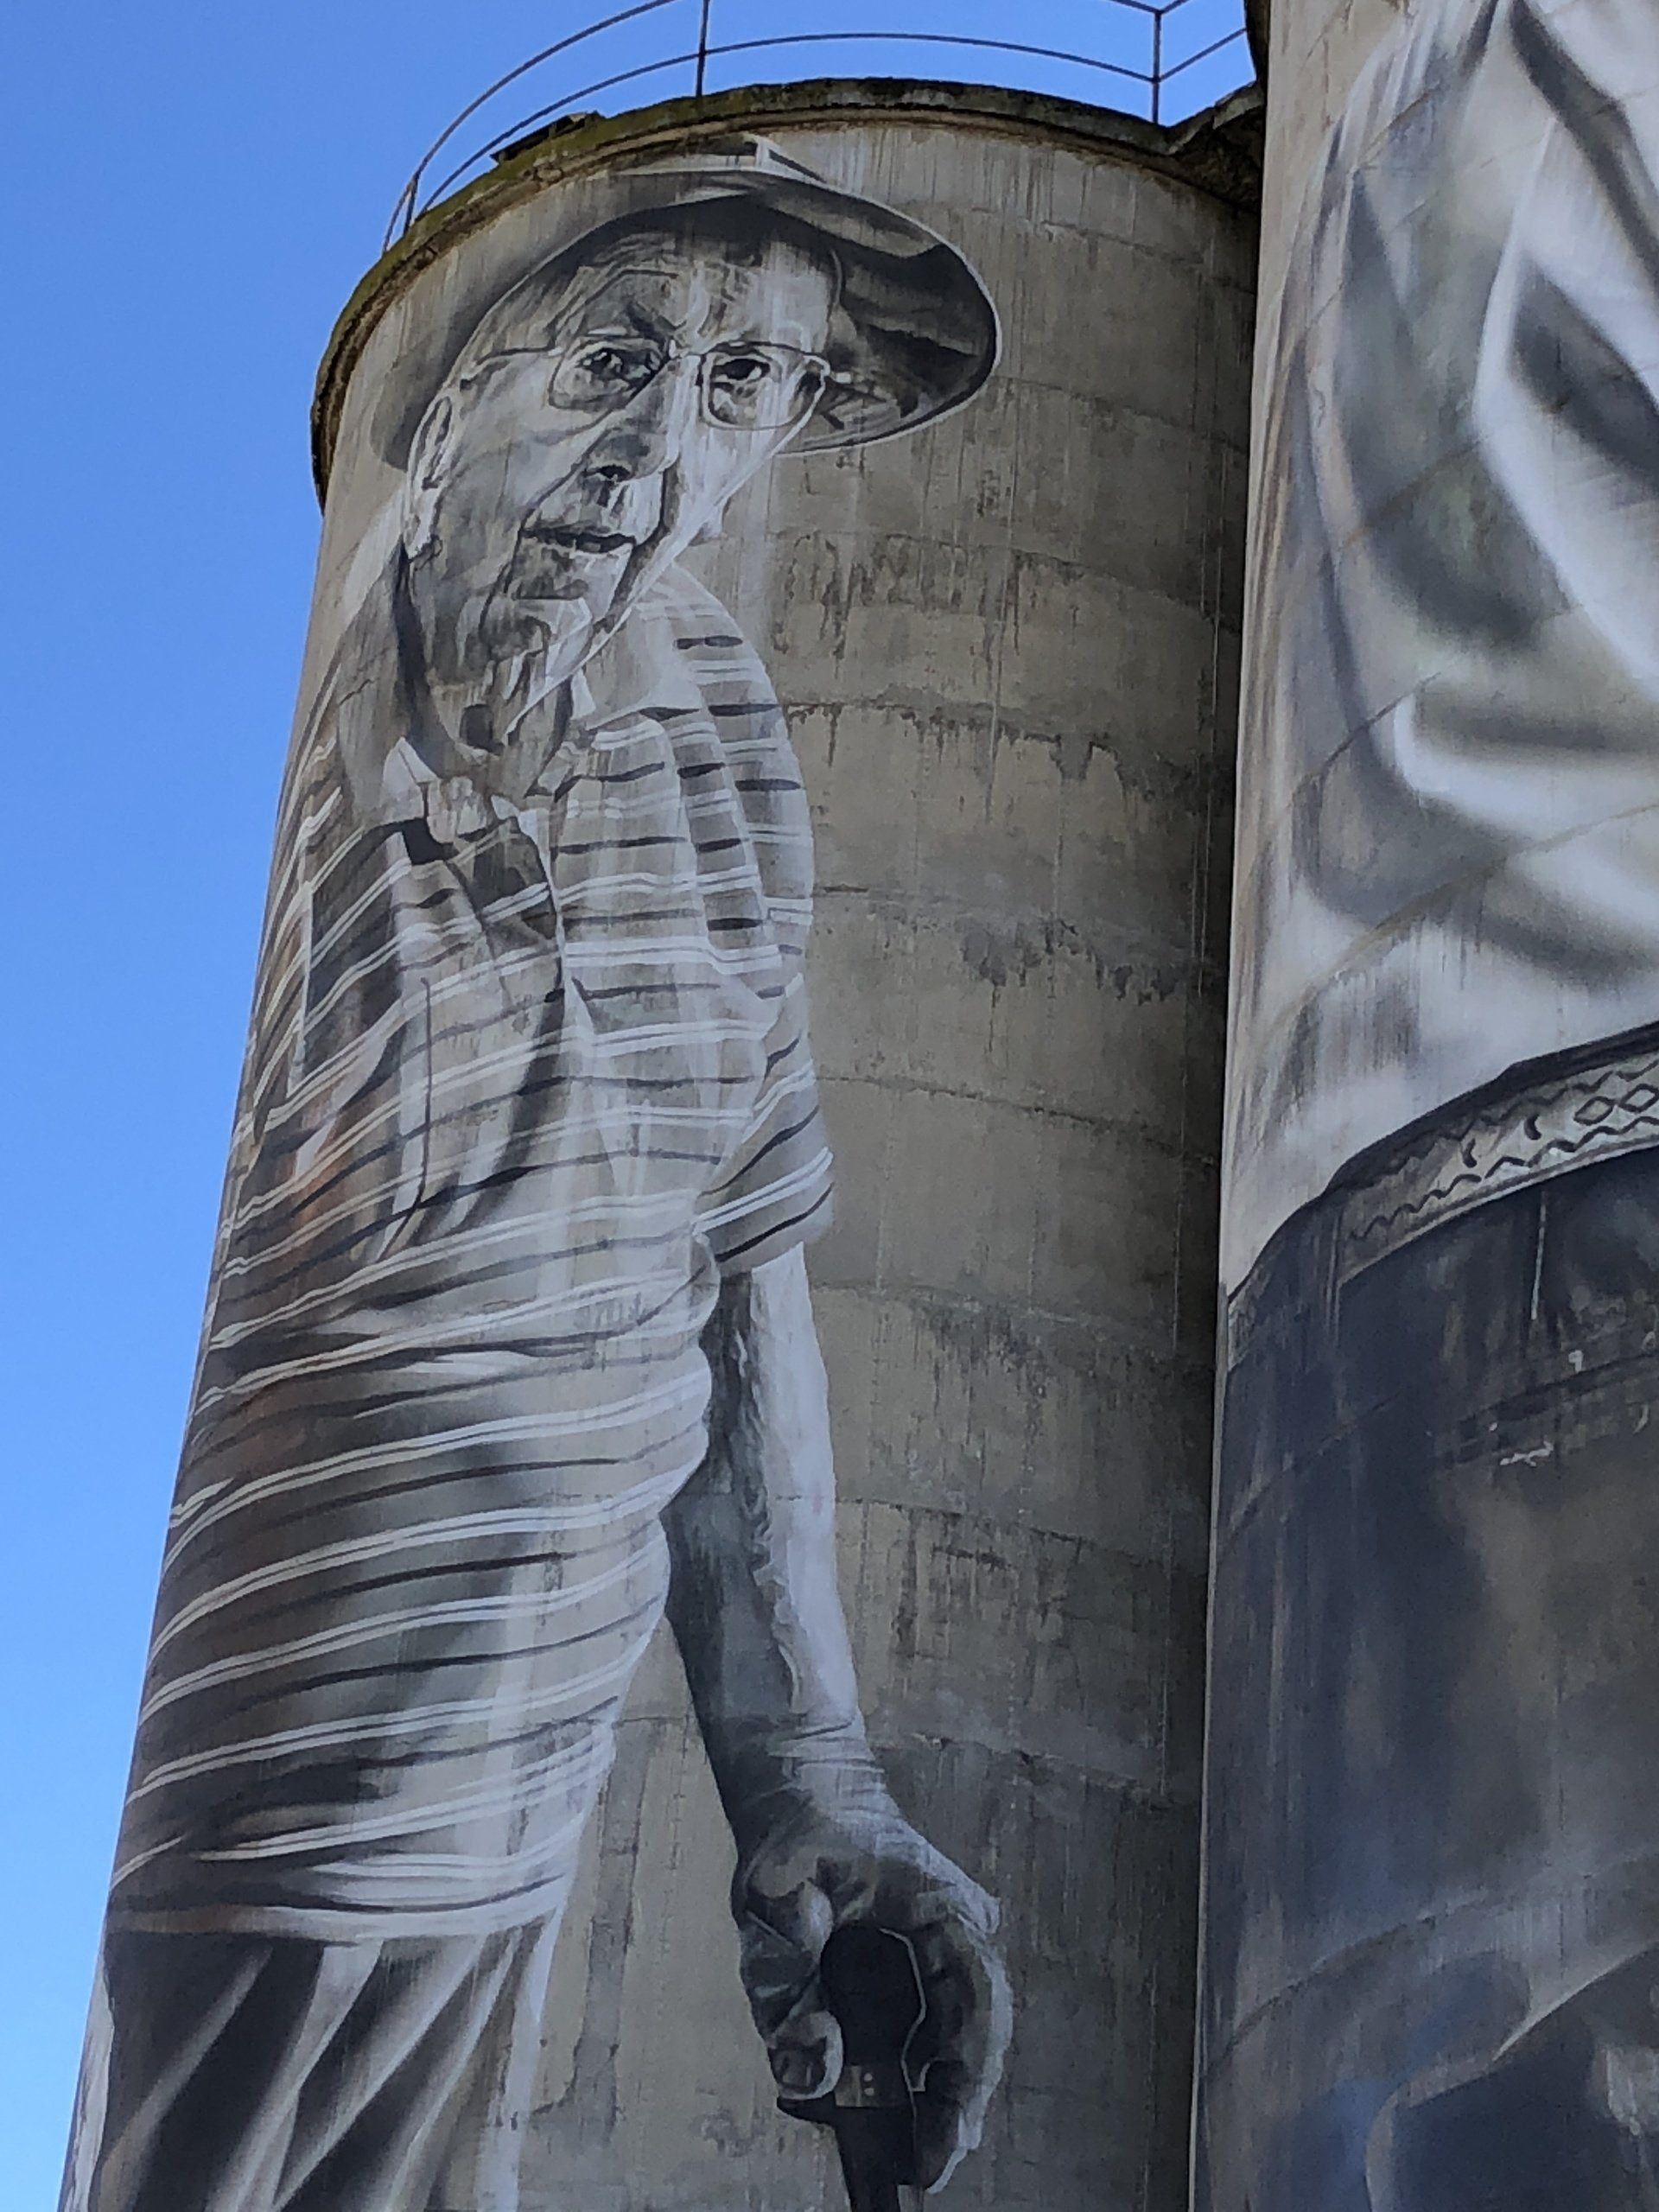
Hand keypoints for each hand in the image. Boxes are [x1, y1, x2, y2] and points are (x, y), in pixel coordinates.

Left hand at [732, 1784, 1010, 2191]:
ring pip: (956, 2034)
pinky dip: (915, 2072)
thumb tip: (817, 2069)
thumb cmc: (794, 1841)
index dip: (964, 2084)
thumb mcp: (773, 1899)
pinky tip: (891, 2110)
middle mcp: (959, 1930)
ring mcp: (946, 1947)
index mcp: (944, 1906)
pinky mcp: (925, 1963)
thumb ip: (787, 1983)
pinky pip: (933, 2025)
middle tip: (921, 2170)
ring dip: (935, 2095)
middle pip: (976, 2032)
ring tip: (909, 2154)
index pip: (978, 2004)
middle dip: (952, 2107)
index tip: (939, 2147)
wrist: (804, 1794)